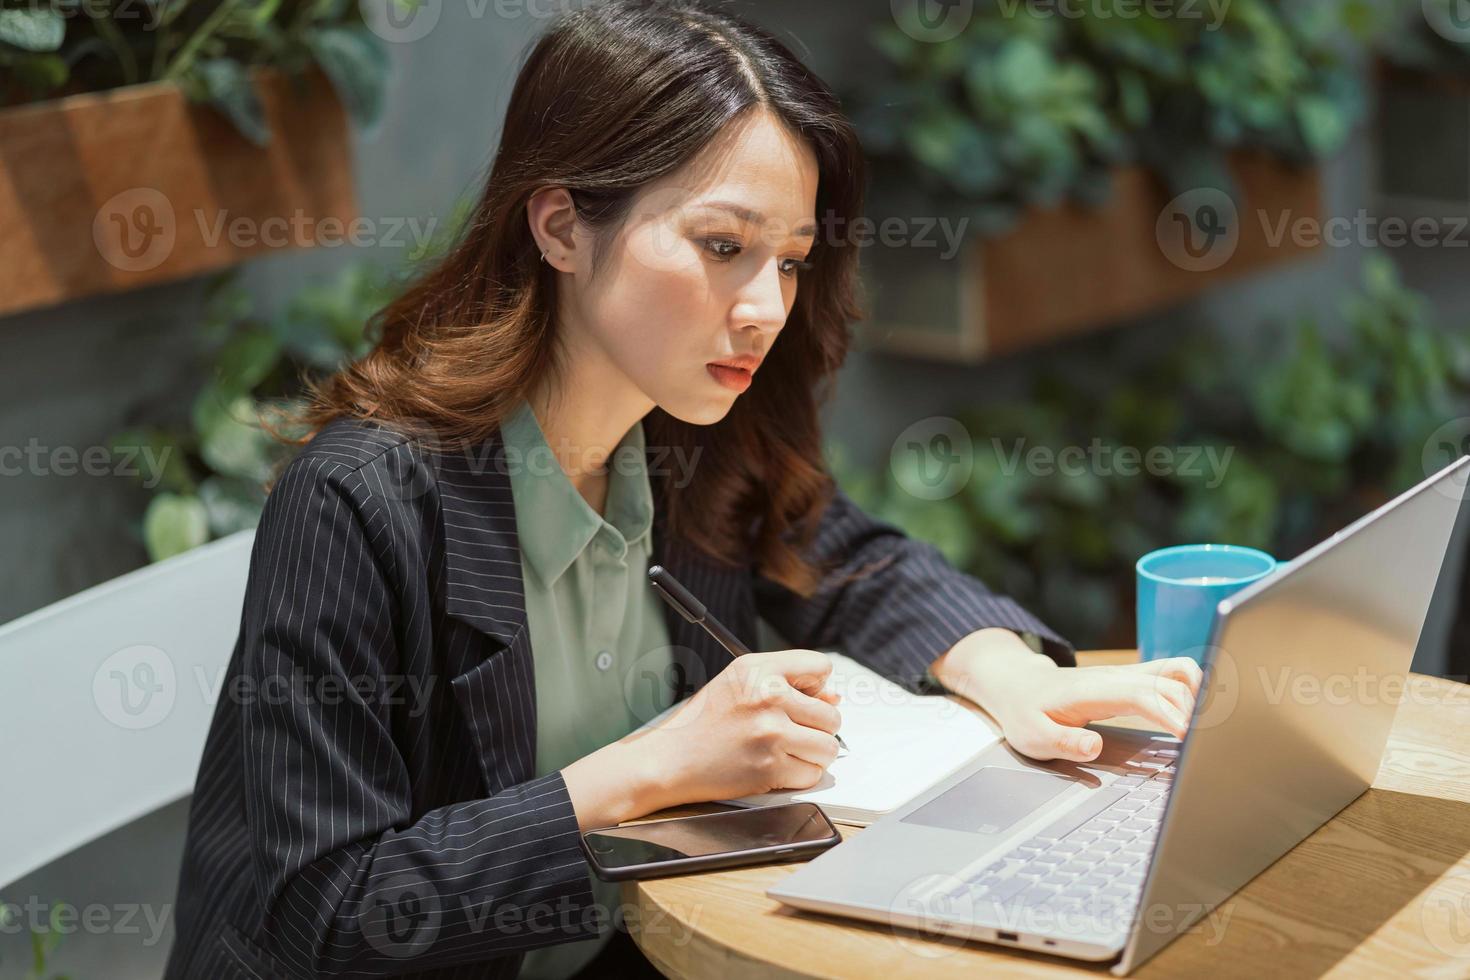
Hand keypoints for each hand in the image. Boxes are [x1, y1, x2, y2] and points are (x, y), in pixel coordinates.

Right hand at [642, 649, 843, 803]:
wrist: (670, 759)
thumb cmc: (704, 721)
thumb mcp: (740, 683)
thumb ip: (788, 682)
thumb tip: (835, 697)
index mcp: (759, 669)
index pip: (821, 667)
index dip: (817, 686)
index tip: (803, 698)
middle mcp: (767, 697)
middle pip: (832, 715)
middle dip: (818, 728)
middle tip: (791, 731)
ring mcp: (770, 734)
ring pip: (828, 747)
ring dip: (813, 754)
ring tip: (786, 750)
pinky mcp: (770, 768)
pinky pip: (812, 774)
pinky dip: (799, 775)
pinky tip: (776, 766)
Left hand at [986, 655, 1203, 762]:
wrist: (1019, 686)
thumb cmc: (1027, 713)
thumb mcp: (1034, 736)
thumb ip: (1063, 742)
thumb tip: (1094, 746)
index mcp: (1093, 690)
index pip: (1141, 696)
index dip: (1169, 714)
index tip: (1188, 737)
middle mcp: (1116, 676)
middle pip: (1169, 683)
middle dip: (1193, 711)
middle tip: (1205, 746)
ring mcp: (1128, 674)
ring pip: (1178, 670)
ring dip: (1200, 695)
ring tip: (1208, 730)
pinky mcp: (1135, 678)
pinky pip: (1174, 673)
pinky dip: (1194, 689)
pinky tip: (1198, 715)